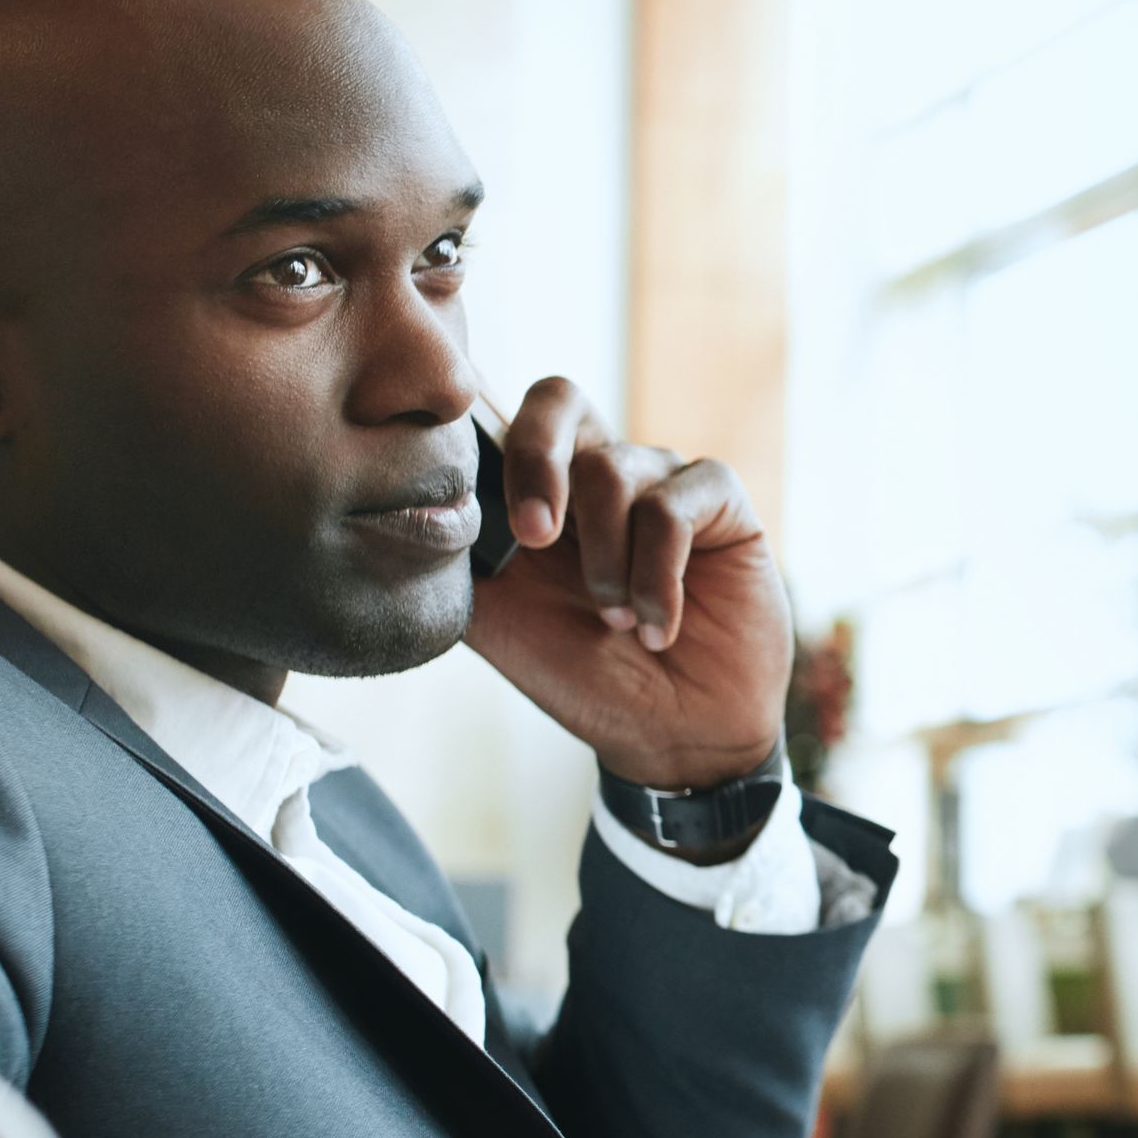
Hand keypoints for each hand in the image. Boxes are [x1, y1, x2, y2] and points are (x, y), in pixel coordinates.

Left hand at [465, 376, 789, 793]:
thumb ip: (460, 557)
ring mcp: (663, 479)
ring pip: (612, 471)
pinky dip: (656, 579)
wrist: (672, 738)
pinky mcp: (719, 500)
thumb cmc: (586, 677)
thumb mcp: (500, 621)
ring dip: (605, 562)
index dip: (486, 440)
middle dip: (536, 463)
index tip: (483, 518)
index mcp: (543, 491)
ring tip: (616, 621)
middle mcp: (602, 471)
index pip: (505, 416)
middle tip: (534, 538)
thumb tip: (418, 505)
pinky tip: (657, 627)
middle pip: (558, 399)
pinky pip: (673, 508)